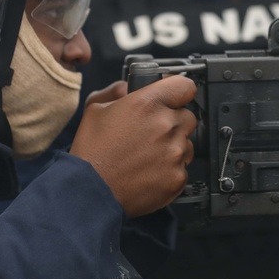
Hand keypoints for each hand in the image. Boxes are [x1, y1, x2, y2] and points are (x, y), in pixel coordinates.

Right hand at [70, 75, 196, 216]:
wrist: (90, 192)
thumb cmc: (92, 153)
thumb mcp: (96, 109)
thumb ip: (117, 92)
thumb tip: (130, 88)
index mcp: (148, 104)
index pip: (185, 86)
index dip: (179, 92)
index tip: (174, 98)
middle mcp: (166, 125)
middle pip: (188, 116)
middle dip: (174, 122)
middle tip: (153, 133)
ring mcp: (175, 153)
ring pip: (188, 144)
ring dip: (174, 147)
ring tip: (148, 156)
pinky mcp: (177, 177)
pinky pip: (183, 168)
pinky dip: (170, 170)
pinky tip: (150, 172)